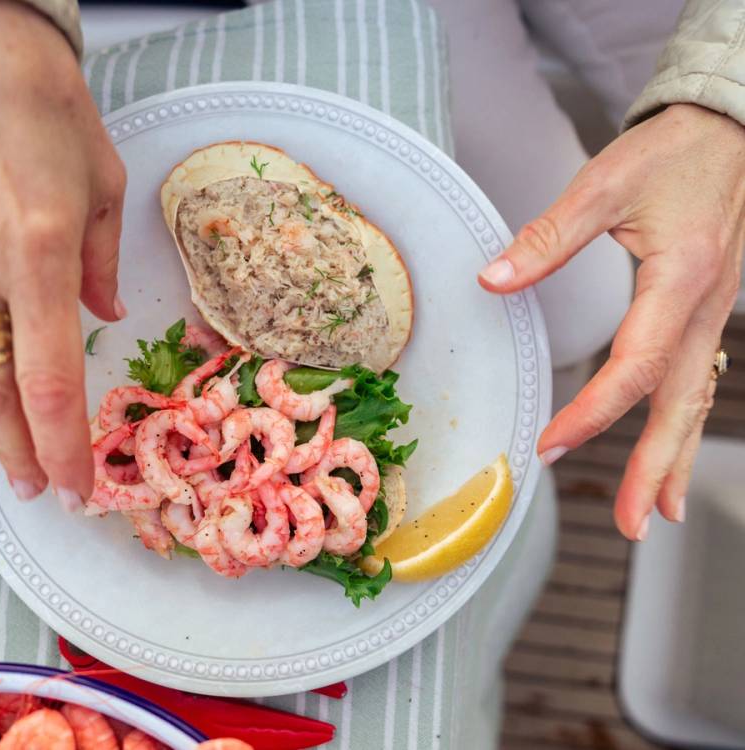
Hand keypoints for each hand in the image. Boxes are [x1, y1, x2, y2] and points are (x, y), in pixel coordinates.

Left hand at [479, 104, 744, 539]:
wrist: (731, 127)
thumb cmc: (674, 152)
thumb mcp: (606, 183)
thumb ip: (548, 235)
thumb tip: (493, 279)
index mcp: (681, 280)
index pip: (635, 365)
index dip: (593, 411)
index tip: (551, 442)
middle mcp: (706, 307)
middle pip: (678, 402)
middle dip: (653, 467)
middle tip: (630, 524)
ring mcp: (714, 313)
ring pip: (694, 398)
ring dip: (673, 457)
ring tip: (654, 512)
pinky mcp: (708, 310)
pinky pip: (698, 378)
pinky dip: (683, 421)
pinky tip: (672, 446)